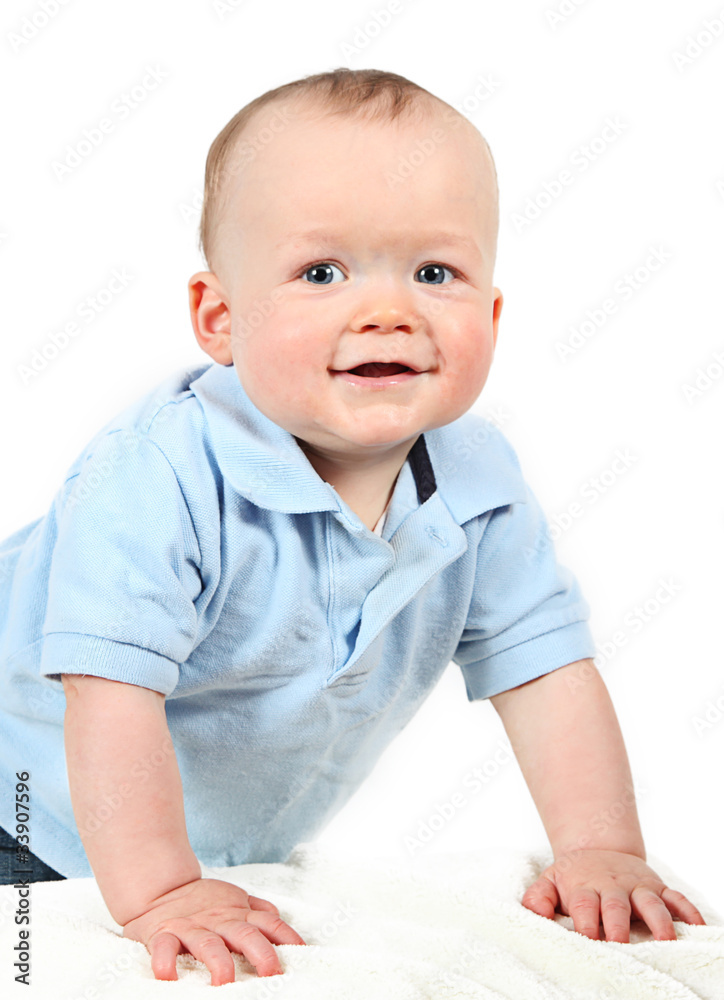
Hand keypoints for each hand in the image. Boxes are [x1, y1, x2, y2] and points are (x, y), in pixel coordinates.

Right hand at [122, 877, 306, 984]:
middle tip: (272, 973)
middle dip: (261, 953)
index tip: (302, 954)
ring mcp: (192, 928)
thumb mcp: (234, 901)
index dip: (287, 938)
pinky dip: (165, 963)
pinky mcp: (164, 934)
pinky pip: (164, 948)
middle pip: (245, 935)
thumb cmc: (203, 903)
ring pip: (209, 944)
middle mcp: (219, 921)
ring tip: (224, 981)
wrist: (161, 889)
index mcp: (238, 914)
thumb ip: (257, 911)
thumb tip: (279, 918)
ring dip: (218, 962)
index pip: (270, 924)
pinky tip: (168, 976)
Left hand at [521, 848, 706, 942]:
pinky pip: (676, 898)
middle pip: (616, 905)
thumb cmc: (573, 877)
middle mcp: (612, 886)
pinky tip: (697, 927)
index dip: (586, 922)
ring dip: (658, 920)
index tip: (588, 938)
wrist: (597, 847)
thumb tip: (535, 912)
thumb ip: (538, 898)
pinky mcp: (657, 887)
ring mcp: (637, 886)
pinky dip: (688, 911)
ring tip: (666, 939)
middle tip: (621, 944)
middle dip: (619, 925)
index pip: (584, 905)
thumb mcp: (550, 881)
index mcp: (585, 887)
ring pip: (650, 901)